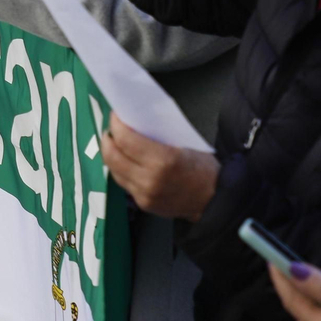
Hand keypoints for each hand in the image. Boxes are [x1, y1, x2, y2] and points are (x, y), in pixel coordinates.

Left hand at [100, 117, 219, 220]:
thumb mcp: (184, 144)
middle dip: (107, 138)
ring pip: (113, 170)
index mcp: (163, 161)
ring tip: (113, 142)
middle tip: (111, 128)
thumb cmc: (203, 169)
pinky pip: (122, 182)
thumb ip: (157, 136)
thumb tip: (134, 122)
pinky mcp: (143, 204)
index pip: (125, 140)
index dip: (116, 124)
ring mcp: (144, 195)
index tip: (116, 115)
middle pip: (113, 156)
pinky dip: (119, 168)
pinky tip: (122, 160)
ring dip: (110, 154)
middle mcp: (149, 179)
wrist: (213, 201)